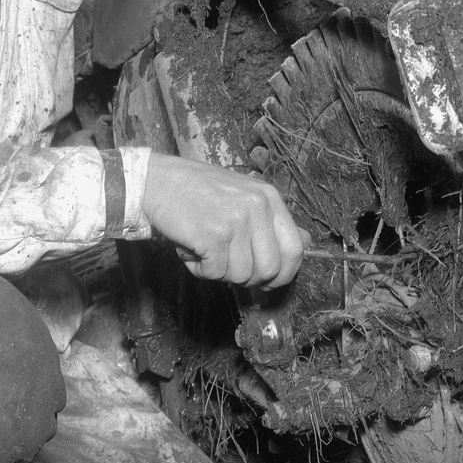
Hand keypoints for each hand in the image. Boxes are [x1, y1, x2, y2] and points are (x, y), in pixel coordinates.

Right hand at [141, 153, 310, 288]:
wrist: (156, 181)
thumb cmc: (196, 191)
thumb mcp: (243, 196)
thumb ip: (272, 221)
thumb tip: (306, 242)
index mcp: (268, 197)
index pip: (295, 248)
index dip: (283, 274)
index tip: (267, 281)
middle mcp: (257, 207)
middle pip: (270, 270)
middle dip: (247, 278)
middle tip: (225, 264)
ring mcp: (236, 220)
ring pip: (241, 275)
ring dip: (219, 272)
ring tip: (204, 249)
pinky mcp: (213, 235)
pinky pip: (215, 273)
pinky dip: (199, 269)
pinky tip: (191, 249)